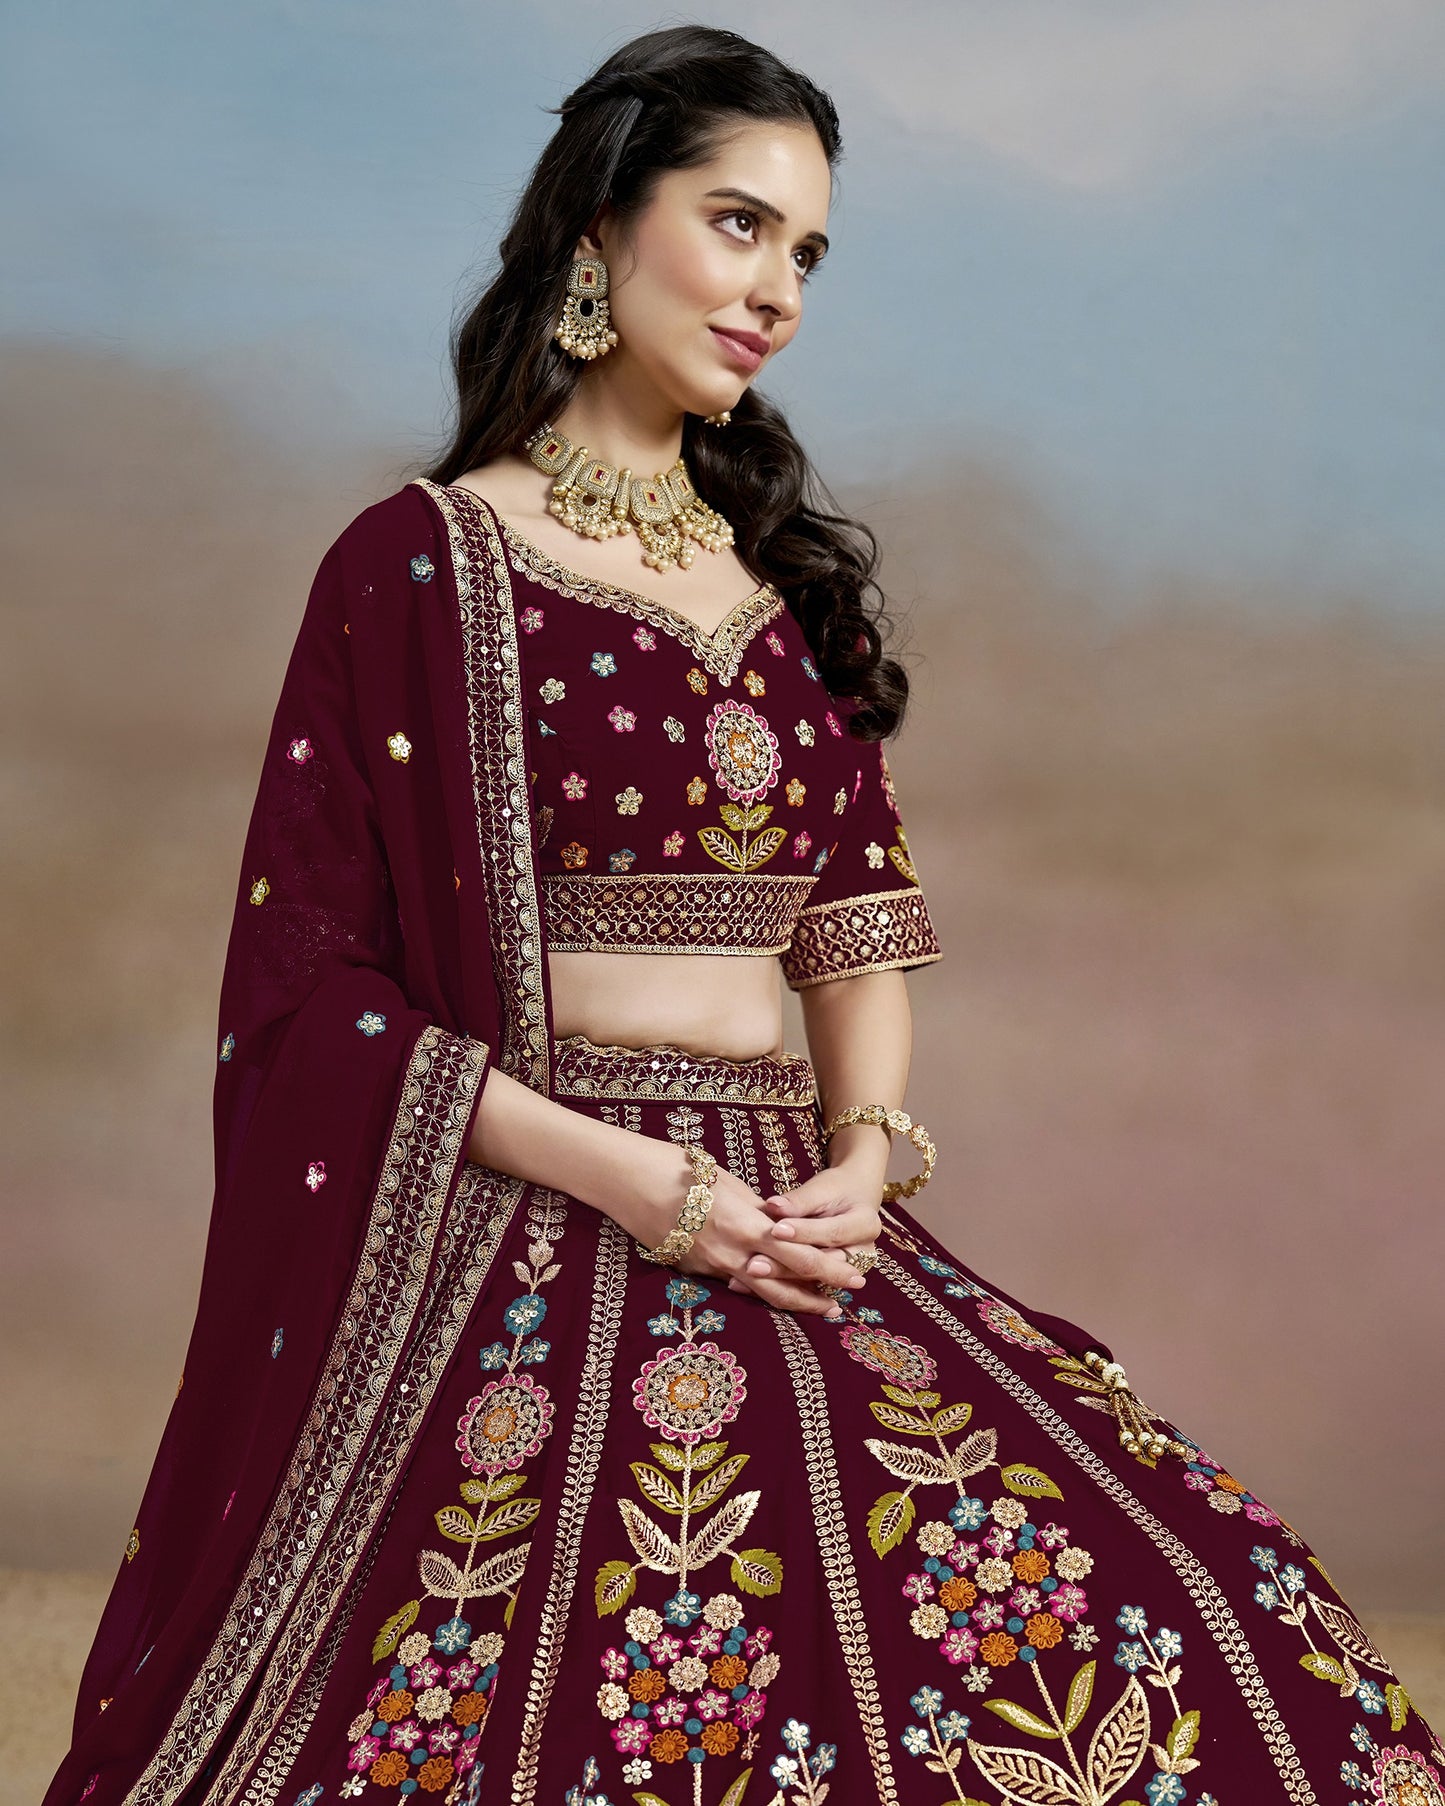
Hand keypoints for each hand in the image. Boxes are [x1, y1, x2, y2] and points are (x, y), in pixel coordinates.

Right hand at [622, 1140, 863, 1318]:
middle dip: (819, 1293)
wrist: (630, 1182)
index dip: (830, 1268)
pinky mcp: (692, 1271)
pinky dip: (753, 1287)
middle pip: (786, 1281)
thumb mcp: (728, 1184)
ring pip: (760, 1291)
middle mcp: (733, 1253)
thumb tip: (774, 1223)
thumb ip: (755, 1210)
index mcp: (747, 1226)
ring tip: (819, 1308)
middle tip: (845, 1303)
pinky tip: (768, 1289)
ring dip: (792, 1300)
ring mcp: (711, 1267)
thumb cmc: (682, 1171)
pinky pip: (729, 1282)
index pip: (800, 1254)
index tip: (854, 1275)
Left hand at [723, 1157, 882, 1303]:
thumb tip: (773, 1206)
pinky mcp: (832, 1278)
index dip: (803, 1232)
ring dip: (780, 1278)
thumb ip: (799, 1200)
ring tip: (750, 1273)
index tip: (775, 1229)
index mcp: (865, 1225)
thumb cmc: (836, 1188)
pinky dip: (779, 1284)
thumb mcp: (822, 1187)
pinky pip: (806, 1285)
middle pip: (822, 1264)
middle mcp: (862, 1253)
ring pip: (813, 1280)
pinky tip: (751, 1282)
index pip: (832, 1233)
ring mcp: (849, 1269)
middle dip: (786, 1265)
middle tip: (754, 1264)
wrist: (853, 1199)